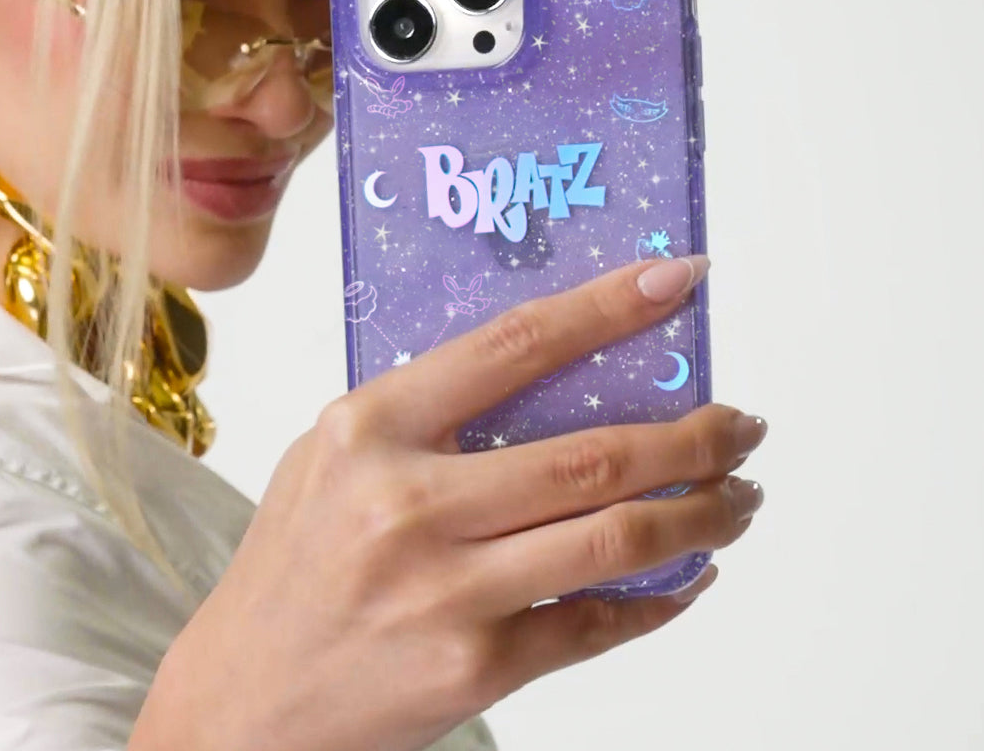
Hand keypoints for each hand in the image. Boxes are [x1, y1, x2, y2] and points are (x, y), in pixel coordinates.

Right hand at [131, 255, 766, 750]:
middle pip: (595, 453)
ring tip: (740, 495)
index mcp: (373, 428)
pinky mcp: (474, 668)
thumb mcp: (334, 454)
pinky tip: (692, 573)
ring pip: (618, 537)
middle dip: (696, 434)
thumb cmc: (291, 563)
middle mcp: (411, 503)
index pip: (516, 344)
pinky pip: (598, 622)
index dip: (609, 307)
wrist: (241, 701)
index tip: (676, 280)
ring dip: (704, 513)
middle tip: (742, 423)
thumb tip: (559, 371)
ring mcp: (447, 592)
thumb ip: (428, 410)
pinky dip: (664, 596)